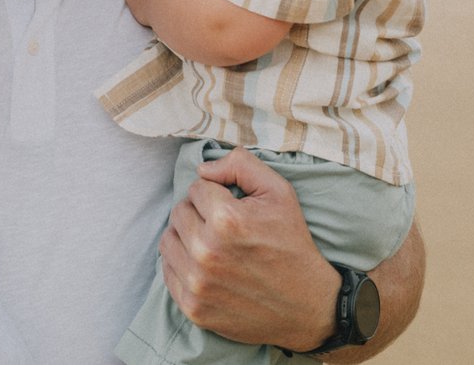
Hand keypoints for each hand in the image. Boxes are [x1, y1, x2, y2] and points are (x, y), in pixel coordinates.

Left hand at [159, 148, 339, 353]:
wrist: (306, 306)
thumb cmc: (291, 244)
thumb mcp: (279, 192)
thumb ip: (240, 165)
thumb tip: (202, 169)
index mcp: (226, 220)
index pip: (197, 188)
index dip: (216, 193)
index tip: (233, 208)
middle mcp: (206, 252)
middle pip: (179, 212)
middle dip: (199, 213)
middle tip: (223, 226)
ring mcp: (198, 284)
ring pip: (168, 240)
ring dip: (186, 237)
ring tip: (212, 243)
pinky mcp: (193, 308)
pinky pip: (168, 272)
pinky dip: (182, 264)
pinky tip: (206, 266)